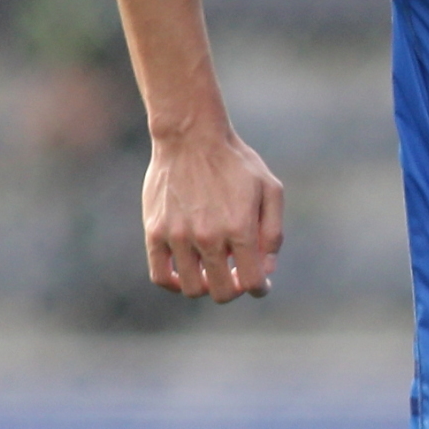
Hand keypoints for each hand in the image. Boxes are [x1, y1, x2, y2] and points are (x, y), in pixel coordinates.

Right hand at [144, 124, 284, 301]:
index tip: (259, 282)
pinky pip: (160, 276)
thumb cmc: (235, 162)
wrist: (190, 136)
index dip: (259, 288)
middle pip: (222, 292)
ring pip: (192, 288)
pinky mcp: (155, 231)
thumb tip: (266, 269)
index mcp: (239, 228)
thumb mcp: (270, 189)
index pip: (252, 282)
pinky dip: (175, 283)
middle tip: (235, 275)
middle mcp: (208, 236)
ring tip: (211, 271)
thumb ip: (273, 233)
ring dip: (205, 286)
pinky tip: (186, 273)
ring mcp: (178, 236)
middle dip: (234, 289)